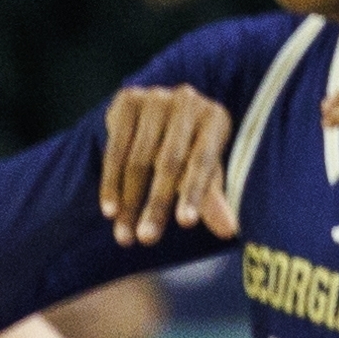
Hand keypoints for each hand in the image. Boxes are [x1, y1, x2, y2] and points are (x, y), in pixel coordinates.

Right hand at [99, 85, 236, 244]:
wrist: (159, 113)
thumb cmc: (191, 148)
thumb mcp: (205, 169)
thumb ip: (212, 197)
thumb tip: (228, 231)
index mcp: (216, 118)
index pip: (204, 160)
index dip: (195, 192)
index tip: (186, 224)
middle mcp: (187, 102)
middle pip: (170, 162)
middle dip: (157, 204)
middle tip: (147, 239)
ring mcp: (155, 98)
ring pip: (139, 160)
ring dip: (130, 202)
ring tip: (126, 236)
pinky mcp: (127, 100)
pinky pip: (115, 149)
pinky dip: (111, 183)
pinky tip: (110, 211)